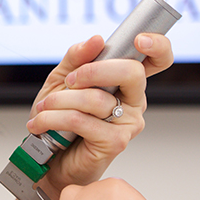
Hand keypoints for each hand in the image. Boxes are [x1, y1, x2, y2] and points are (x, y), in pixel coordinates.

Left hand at [25, 33, 173, 194]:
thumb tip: (96, 41)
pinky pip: (82, 121)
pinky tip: (42, 123)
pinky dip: (55, 118)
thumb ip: (76, 58)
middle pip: (132, 72)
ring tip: (44, 107)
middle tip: (70, 80)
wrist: (46, 159)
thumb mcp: (61, 80)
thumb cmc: (58, 120)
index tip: (140, 40)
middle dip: (93, 70)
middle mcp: (133, 101)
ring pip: (96, 99)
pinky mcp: (115, 142)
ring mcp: (128, 123)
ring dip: (61, 100)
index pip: (157, 59)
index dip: (157, 45)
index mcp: (126, 82)